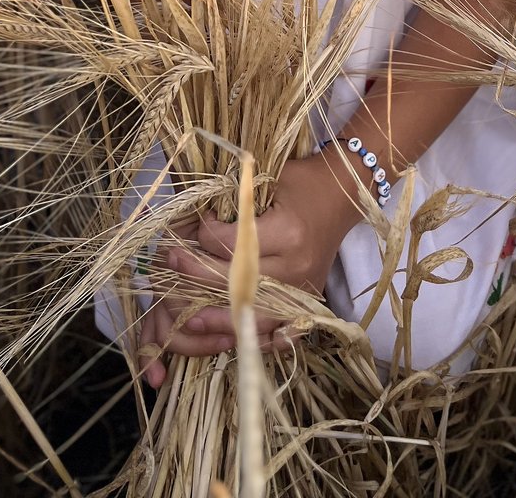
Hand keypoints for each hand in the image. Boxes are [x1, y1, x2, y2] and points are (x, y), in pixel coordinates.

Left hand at [135, 152, 363, 384]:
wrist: (343, 194)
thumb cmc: (302, 181)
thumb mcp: (269, 180)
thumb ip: (236, 202)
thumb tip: (194, 221)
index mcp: (288, 233)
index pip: (233, 245)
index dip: (207, 236)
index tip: (196, 225)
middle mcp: (295, 267)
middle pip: (237, 282)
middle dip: (198, 274)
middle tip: (172, 263)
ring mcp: (302, 290)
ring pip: (253, 315)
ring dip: (218, 318)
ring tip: (188, 317)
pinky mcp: (306, 302)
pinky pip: (276, 330)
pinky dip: (251, 334)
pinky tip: (227, 334)